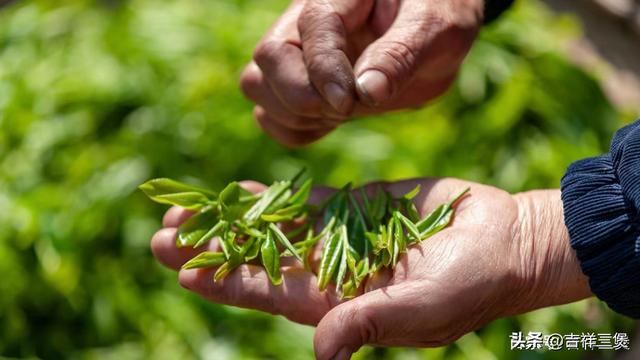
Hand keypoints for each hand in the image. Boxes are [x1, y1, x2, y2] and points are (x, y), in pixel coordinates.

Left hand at [150, 178, 591, 358]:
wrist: (502, 242)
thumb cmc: (471, 285)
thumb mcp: (422, 309)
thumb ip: (370, 323)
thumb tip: (321, 352)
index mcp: (339, 306)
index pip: (271, 296)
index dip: (228, 285)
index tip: (185, 270)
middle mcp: (330, 275)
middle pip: (258, 263)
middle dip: (211, 251)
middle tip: (161, 237)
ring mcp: (338, 240)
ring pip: (271, 231)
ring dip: (228, 223)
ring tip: (183, 212)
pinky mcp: (353, 208)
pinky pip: (301, 204)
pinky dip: (268, 199)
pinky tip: (235, 191)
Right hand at [240, 0, 482, 146]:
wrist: (433, 29)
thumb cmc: (438, 14)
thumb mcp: (435, 26)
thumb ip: (400, 55)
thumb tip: (366, 93)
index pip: (311, 31)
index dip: (324, 72)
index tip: (350, 104)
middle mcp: (305, 23)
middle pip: (266, 60)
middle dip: (300, 96)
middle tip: (346, 109)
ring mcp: (298, 55)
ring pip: (258, 86)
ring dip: (293, 114)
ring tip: (341, 114)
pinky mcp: (301, 84)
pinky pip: (271, 114)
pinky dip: (292, 129)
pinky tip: (329, 123)